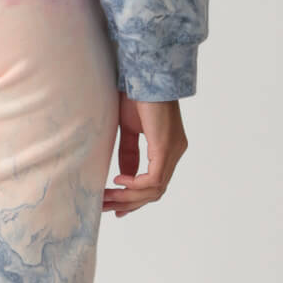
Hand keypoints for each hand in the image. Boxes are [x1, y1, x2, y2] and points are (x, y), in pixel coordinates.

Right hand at [105, 94, 188, 217]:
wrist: (144, 75)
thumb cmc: (136, 95)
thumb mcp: (130, 130)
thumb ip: (129, 153)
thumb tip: (123, 177)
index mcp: (168, 148)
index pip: (156, 183)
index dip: (136, 198)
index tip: (117, 208)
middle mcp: (175, 152)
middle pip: (155, 191)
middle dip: (129, 203)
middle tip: (106, 208)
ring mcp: (173, 151)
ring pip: (155, 189)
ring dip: (128, 197)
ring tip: (107, 197)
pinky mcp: (165, 147)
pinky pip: (153, 178)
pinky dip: (135, 184)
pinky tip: (119, 181)